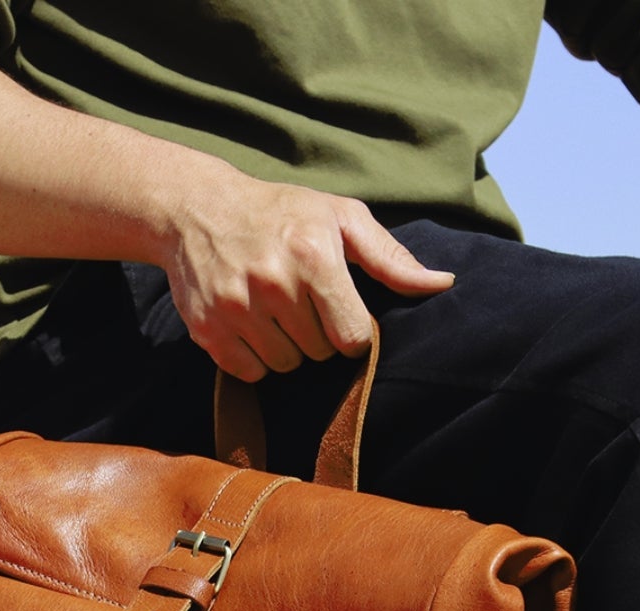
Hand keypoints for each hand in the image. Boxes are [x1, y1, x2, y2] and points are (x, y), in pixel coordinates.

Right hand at [161, 167, 453, 379]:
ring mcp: (235, 307)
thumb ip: (390, 259)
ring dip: (286, 347)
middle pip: (318, 353)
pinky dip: (254, 357)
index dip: (350, 330)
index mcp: (313, 255)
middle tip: (299, 302)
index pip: (351, 336)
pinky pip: (250, 372)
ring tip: (273, 310)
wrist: (196, 208)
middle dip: (315, 334)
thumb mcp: (340, 218)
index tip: (338, 310)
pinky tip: (249, 322)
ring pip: (284, 366)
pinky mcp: (207, 329)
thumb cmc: (281, 214)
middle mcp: (273, 282)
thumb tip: (443, 284)